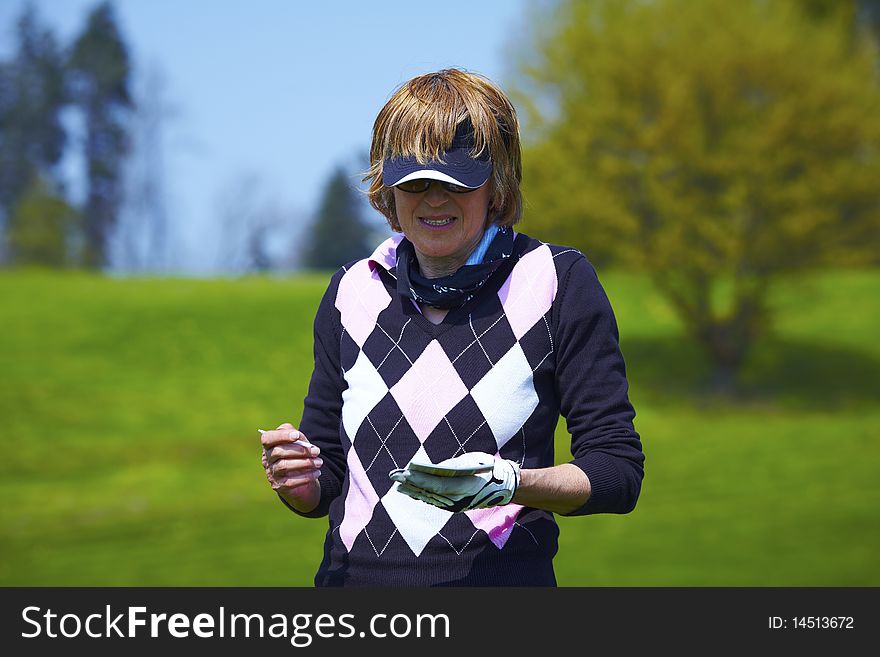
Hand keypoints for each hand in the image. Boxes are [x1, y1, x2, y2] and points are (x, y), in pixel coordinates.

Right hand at [260, 422, 321, 510]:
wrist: (302, 476)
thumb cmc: (299, 454)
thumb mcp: (298, 442)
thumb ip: (296, 435)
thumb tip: (298, 437)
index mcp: (269, 446)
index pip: (267, 438)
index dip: (281, 436)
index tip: (297, 435)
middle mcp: (267, 459)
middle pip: (278, 452)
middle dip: (299, 451)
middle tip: (316, 451)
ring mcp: (272, 474)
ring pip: (284, 466)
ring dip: (304, 463)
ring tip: (319, 462)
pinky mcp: (279, 486)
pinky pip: (290, 482)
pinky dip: (305, 477)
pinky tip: (316, 473)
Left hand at [390, 452, 519, 511]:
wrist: (504, 487)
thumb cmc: (487, 468)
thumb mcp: (470, 461)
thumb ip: (451, 466)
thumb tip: (430, 468)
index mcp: (465, 486)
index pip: (437, 484)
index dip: (420, 479)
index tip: (405, 472)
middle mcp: (459, 499)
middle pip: (430, 491)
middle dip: (411, 483)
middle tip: (394, 475)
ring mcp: (456, 505)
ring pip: (430, 497)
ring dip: (413, 490)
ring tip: (397, 483)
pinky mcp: (454, 506)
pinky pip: (434, 501)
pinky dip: (421, 495)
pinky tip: (411, 491)